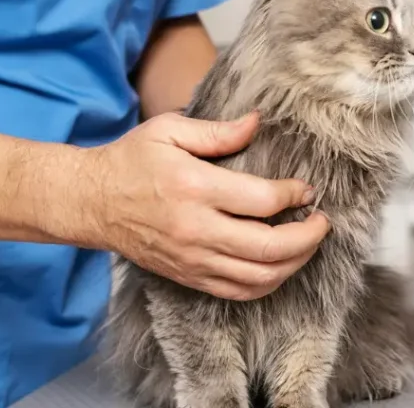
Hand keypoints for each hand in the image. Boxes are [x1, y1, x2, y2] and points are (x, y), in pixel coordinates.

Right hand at [63, 111, 329, 300]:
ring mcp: (193, 259)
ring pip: (260, 278)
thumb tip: (258, 122)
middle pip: (270, 248)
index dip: (296, 196)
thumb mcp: (170, 130)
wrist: (90, 202)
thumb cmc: (131, 161)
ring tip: (308, 243)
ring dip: (295, 263)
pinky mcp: (189, 277)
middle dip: (308, 237)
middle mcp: (197, 229)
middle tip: (322, 221)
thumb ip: (219, 130)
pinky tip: (281, 265)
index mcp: (196, 188)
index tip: (307, 190)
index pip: (264, 201)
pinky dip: (269, 283)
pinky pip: (239, 292)